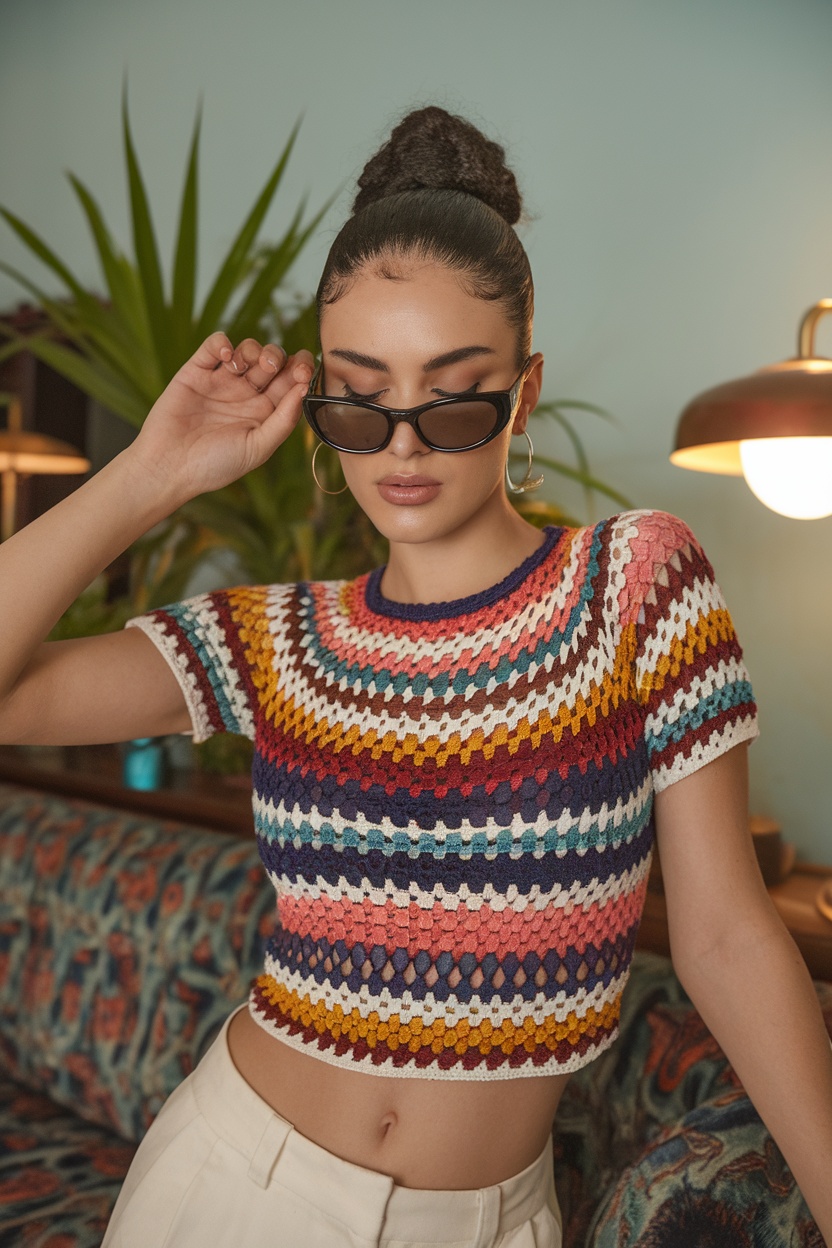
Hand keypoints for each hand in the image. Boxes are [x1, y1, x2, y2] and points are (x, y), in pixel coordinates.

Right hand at [127, 333, 314, 502]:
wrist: (169, 467)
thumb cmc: (215, 465)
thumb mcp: (258, 448)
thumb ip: (283, 420)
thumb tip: (305, 389)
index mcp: (264, 412)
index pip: (290, 383)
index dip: (301, 370)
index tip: (304, 371)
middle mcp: (245, 394)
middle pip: (272, 362)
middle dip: (277, 356)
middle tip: (271, 366)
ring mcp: (221, 381)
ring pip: (246, 349)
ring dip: (252, 350)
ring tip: (243, 367)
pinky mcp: (196, 372)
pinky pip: (213, 346)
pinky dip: (222, 342)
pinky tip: (226, 355)